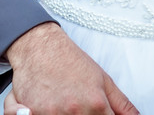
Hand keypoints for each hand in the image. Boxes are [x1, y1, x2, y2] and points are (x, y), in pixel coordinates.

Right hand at [4, 23, 138, 114]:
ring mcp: (52, 114)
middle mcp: (74, 111)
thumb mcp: (103, 80)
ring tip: (62, 106)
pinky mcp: (31, 113)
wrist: (39, 45)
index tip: (97, 114)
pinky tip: (42, 109)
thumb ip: (122, 105)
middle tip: (75, 106)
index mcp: (96, 104)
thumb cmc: (70, 61)